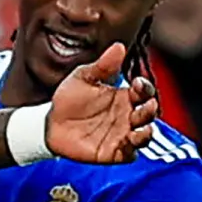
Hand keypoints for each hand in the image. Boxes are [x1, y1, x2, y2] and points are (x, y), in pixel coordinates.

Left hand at [47, 43, 160, 163]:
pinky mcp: (113, 153)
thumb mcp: (83, 77)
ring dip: (147, 132)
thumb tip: (119, 46)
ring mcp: (122, 134)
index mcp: (124, 96)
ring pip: (144, 135)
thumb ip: (102, 66)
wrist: (50, 123)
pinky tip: (128, 142)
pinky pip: (129, 154)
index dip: (145, 87)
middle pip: (148, 113)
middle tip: (145, 105)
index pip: (144, 91)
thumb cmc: (69, 98)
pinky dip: (132, 150)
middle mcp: (128, 115)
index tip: (137, 83)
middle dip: (150, 109)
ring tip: (143, 129)